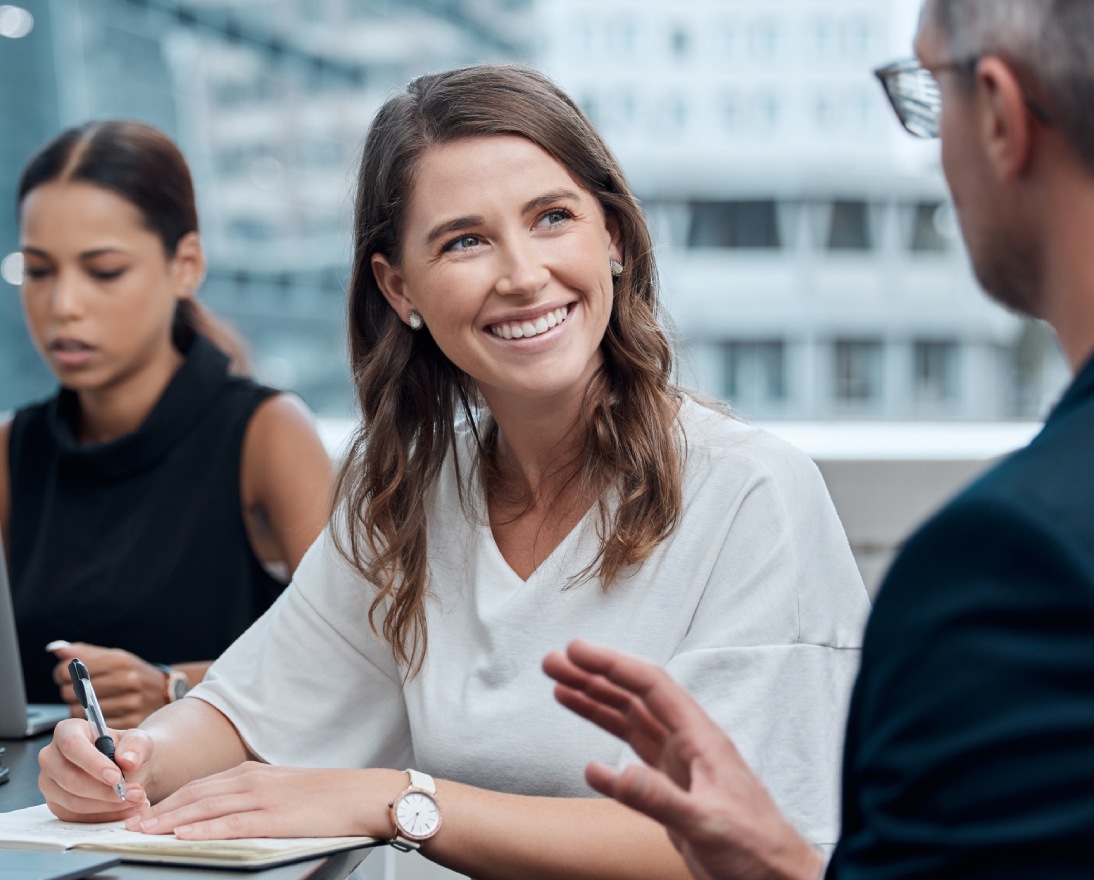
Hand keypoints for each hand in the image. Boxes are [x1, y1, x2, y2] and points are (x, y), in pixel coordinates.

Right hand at [38, 717, 150, 821]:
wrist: (127, 769)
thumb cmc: (128, 750)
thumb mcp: (139, 741)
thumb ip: (136, 746)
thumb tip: (127, 761)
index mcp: (68, 730)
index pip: (72, 745)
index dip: (93, 763)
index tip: (116, 777)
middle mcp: (51, 756)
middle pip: (70, 778)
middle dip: (105, 791)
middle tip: (136, 794)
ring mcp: (49, 782)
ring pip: (73, 801)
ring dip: (108, 806)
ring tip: (136, 801)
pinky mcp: (55, 804)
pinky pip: (75, 817)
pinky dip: (103, 817)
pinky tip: (126, 809)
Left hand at [50, 642, 168, 727]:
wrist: (165, 690)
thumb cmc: (133, 673)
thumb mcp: (114, 657)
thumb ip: (84, 653)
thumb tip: (56, 648)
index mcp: (120, 661)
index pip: (69, 671)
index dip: (62, 674)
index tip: (66, 676)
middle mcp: (127, 680)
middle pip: (72, 693)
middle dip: (70, 693)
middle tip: (79, 692)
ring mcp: (131, 703)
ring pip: (81, 713)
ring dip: (80, 710)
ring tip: (91, 704)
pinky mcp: (131, 723)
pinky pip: (95, 728)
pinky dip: (93, 724)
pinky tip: (100, 716)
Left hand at [124, 763, 404, 840]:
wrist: (364, 794)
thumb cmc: (329, 798)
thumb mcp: (284, 791)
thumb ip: (254, 798)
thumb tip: (224, 815)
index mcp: (253, 773)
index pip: (200, 786)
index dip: (168, 800)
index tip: (143, 813)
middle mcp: (252, 780)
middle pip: (195, 795)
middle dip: (159, 810)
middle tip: (129, 823)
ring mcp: (263, 797)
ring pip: (206, 807)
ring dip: (170, 819)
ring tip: (143, 831)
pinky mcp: (275, 816)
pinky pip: (231, 823)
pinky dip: (203, 828)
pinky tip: (183, 834)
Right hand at [543, 640, 823, 879]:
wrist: (778, 879)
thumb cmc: (758, 849)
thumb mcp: (706, 823)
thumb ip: (658, 797)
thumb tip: (609, 772)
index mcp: (700, 739)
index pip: (650, 686)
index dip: (611, 664)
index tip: (577, 651)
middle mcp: (688, 744)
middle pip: (634, 697)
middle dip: (594, 676)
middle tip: (555, 662)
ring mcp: (680, 766)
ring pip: (630, 721)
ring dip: (595, 702)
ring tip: (560, 686)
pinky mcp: (673, 790)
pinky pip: (633, 757)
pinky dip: (607, 749)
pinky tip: (586, 753)